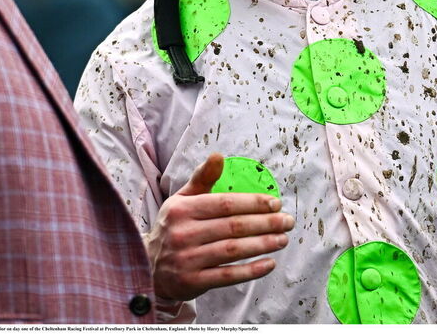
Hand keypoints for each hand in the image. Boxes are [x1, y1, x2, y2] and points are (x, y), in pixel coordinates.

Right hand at [147, 152, 294, 301]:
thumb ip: (202, 178)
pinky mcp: (192, 281)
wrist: (149, 266)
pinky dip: (251, 270)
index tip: (275, 203)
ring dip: (262, 244)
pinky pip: (227, 276)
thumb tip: (219, 155)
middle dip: (265, 223)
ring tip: (283, 239)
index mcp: (182, 209)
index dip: (252, 203)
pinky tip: (269, 263)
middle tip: (287, 221)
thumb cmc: (173, 227)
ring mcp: (187, 259)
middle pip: (232, 226)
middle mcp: (183, 233)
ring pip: (232, 250)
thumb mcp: (182, 199)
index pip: (224, 203)